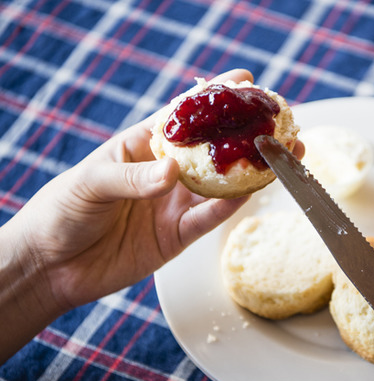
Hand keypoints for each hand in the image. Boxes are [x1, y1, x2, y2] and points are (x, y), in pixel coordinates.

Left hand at [0, 68, 301, 362]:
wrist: (53, 267)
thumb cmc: (61, 212)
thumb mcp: (90, 183)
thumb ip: (133, 178)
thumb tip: (174, 172)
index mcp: (142, 146)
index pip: (184, 116)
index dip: (215, 97)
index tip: (245, 81)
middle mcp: (165, 173)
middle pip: (213, 150)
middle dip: (246, 134)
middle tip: (278, 123)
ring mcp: (174, 204)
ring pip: (221, 185)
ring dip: (251, 171)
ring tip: (281, 156)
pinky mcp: (178, 236)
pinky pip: (210, 219)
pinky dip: (231, 207)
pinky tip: (252, 192)